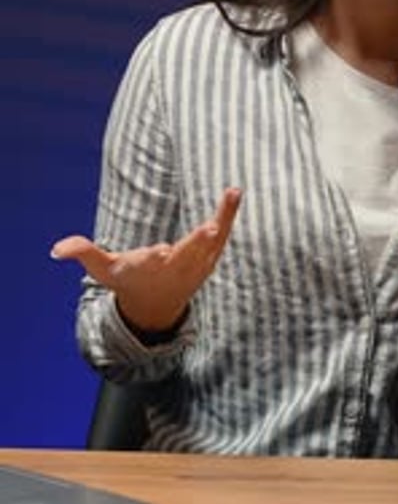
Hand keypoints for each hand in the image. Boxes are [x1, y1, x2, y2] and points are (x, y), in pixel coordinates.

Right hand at [50, 187, 241, 331]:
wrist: (156, 310)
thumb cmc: (127, 282)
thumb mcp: (102, 271)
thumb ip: (83, 254)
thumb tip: (57, 249)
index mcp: (145, 270)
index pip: (149, 264)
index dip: (153, 258)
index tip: (160, 251)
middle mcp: (173, 269)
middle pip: (187, 255)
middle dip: (196, 244)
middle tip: (209, 229)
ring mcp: (194, 266)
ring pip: (211, 243)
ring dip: (223, 218)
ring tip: (233, 193)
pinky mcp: (207, 260)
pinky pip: (221, 237)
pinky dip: (228, 216)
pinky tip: (235, 193)